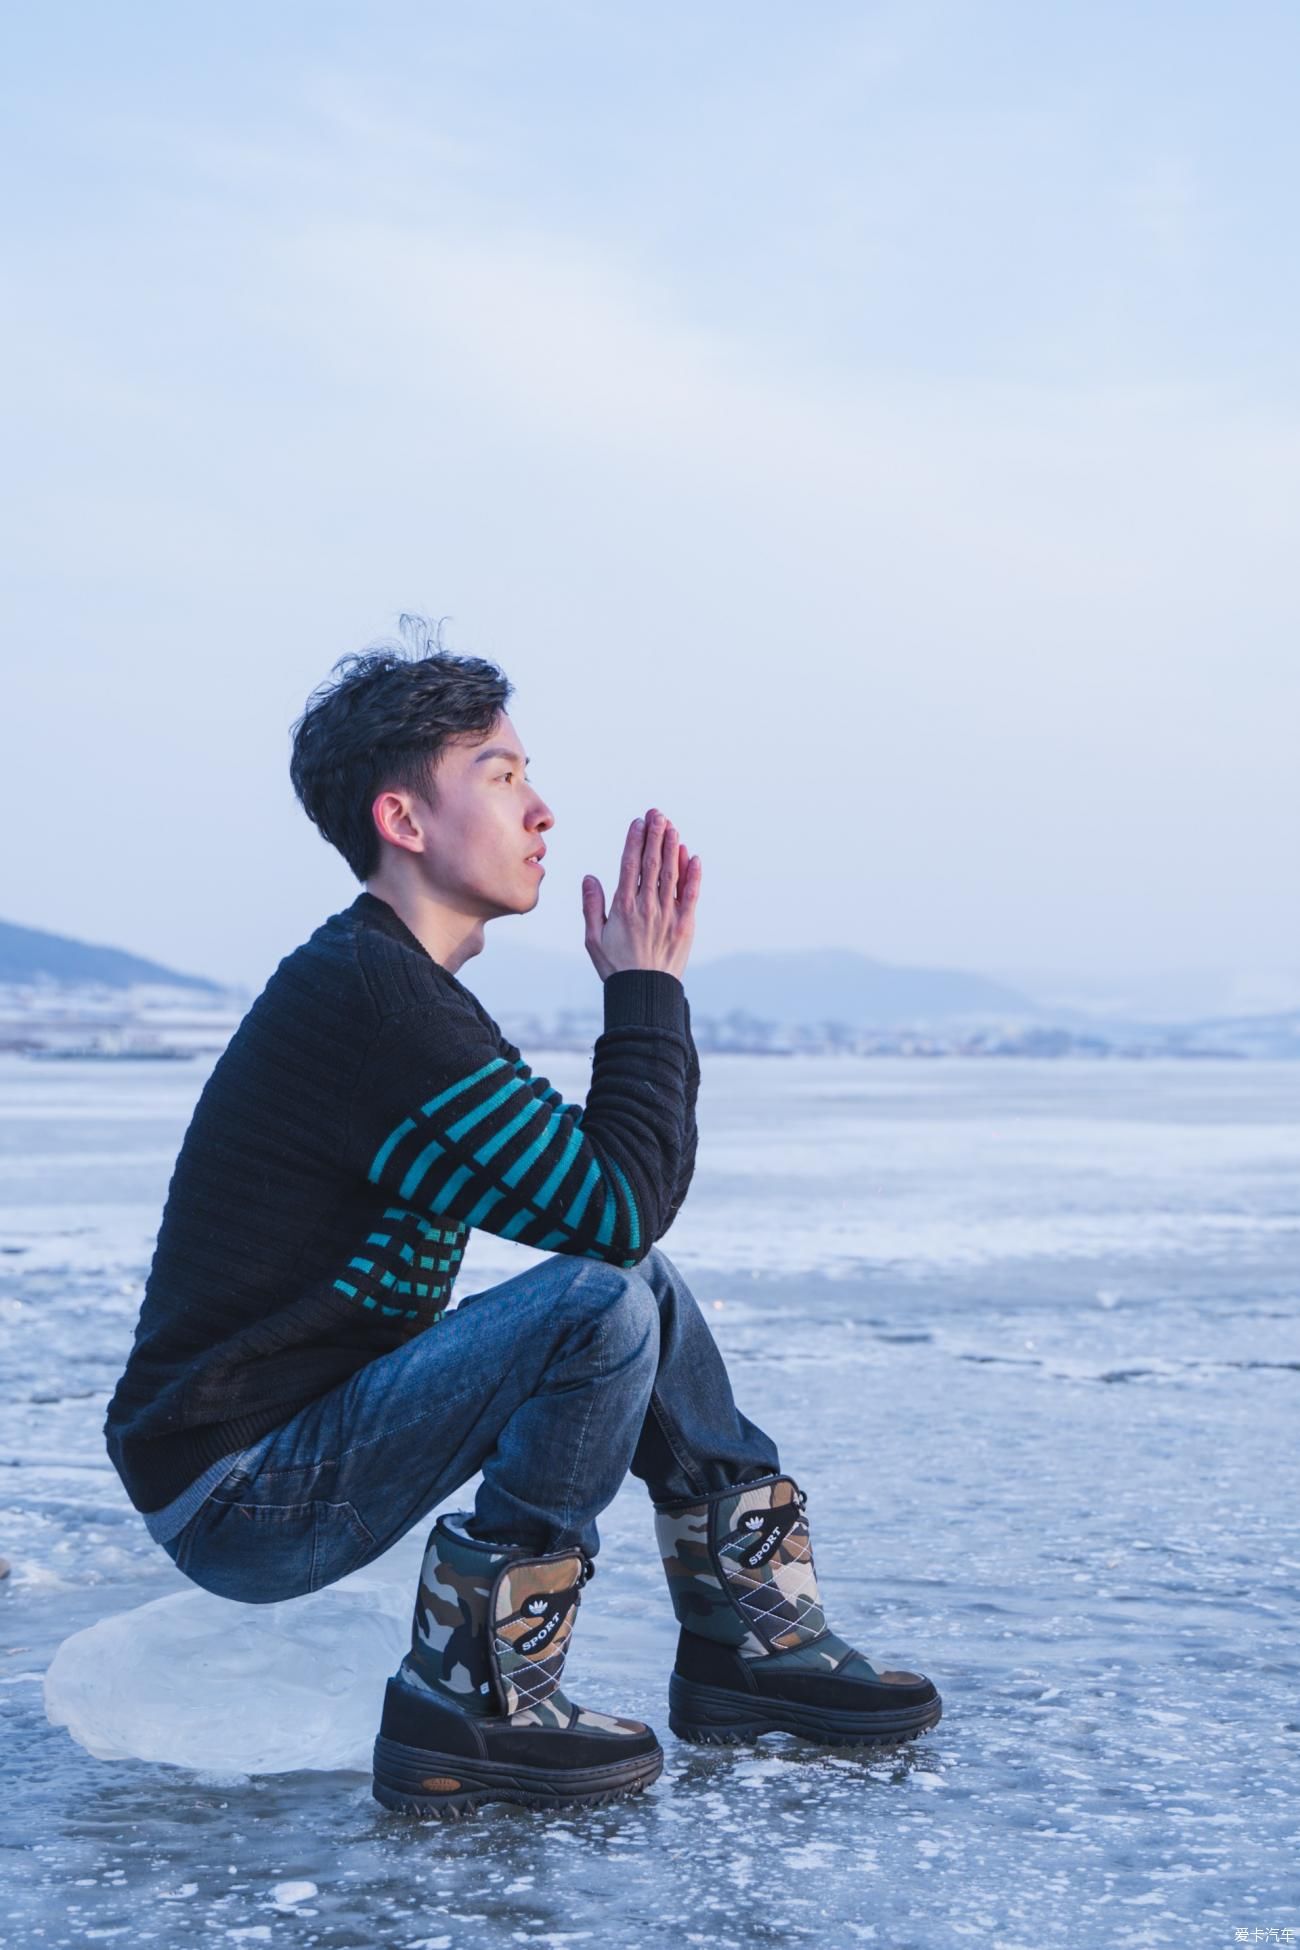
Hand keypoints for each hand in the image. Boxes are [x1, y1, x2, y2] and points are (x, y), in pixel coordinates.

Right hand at [582, 808, 701, 981]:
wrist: (644, 993)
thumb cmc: (616, 967)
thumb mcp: (593, 939)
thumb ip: (591, 906)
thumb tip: (589, 877)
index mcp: (623, 907)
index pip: (629, 865)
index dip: (635, 841)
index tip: (638, 823)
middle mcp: (647, 906)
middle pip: (652, 863)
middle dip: (655, 835)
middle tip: (657, 814)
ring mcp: (668, 914)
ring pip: (671, 873)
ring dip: (672, 848)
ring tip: (672, 827)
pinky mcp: (685, 924)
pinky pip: (691, 894)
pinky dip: (693, 875)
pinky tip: (693, 857)